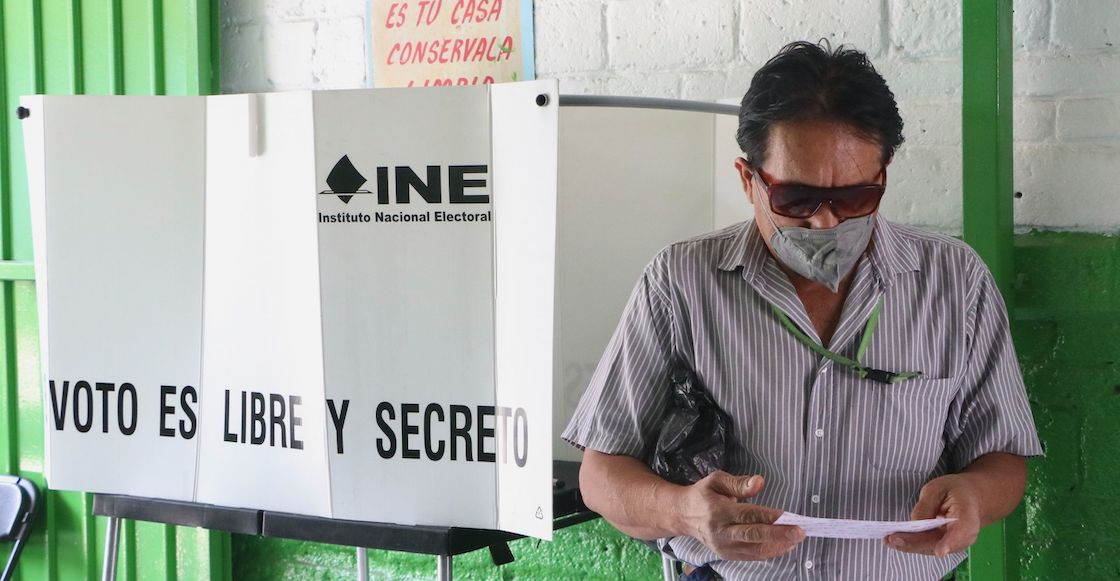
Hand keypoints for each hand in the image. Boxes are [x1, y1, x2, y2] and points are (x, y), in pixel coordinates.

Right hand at [678, 471, 804, 560]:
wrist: (683, 515)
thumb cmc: (703, 495)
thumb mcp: (716, 480)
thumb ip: (738, 483)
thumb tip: (760, 482)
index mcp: (717, 511)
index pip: (747, 515)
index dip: (769, 516)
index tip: (789, 516)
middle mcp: (720, 532)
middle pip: (753, 535)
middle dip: (778, 535)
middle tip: (799, 532)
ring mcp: (723, 546)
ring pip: (755, 550)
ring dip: (778, 545)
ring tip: (796, 539)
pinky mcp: (726, 555)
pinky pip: (752, 556)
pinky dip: (770, 552)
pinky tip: (784, 545)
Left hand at [884, 473, 981, 556]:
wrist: (970, 499)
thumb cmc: (955, 491)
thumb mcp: (939, 488)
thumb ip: (927, 505)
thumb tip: (915, 522)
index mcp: (968, 517)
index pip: (962, 532)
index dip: (950, 542)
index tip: (940, 551)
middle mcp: (963, 536)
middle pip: (938, 543)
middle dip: (915, 543)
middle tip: (893, 538)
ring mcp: (953, 544)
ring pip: (930, 548)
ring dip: (909, 545)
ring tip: (888, 540)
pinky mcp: (943, 545)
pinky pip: (926, 546)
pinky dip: (910, 544)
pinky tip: (894, 540)